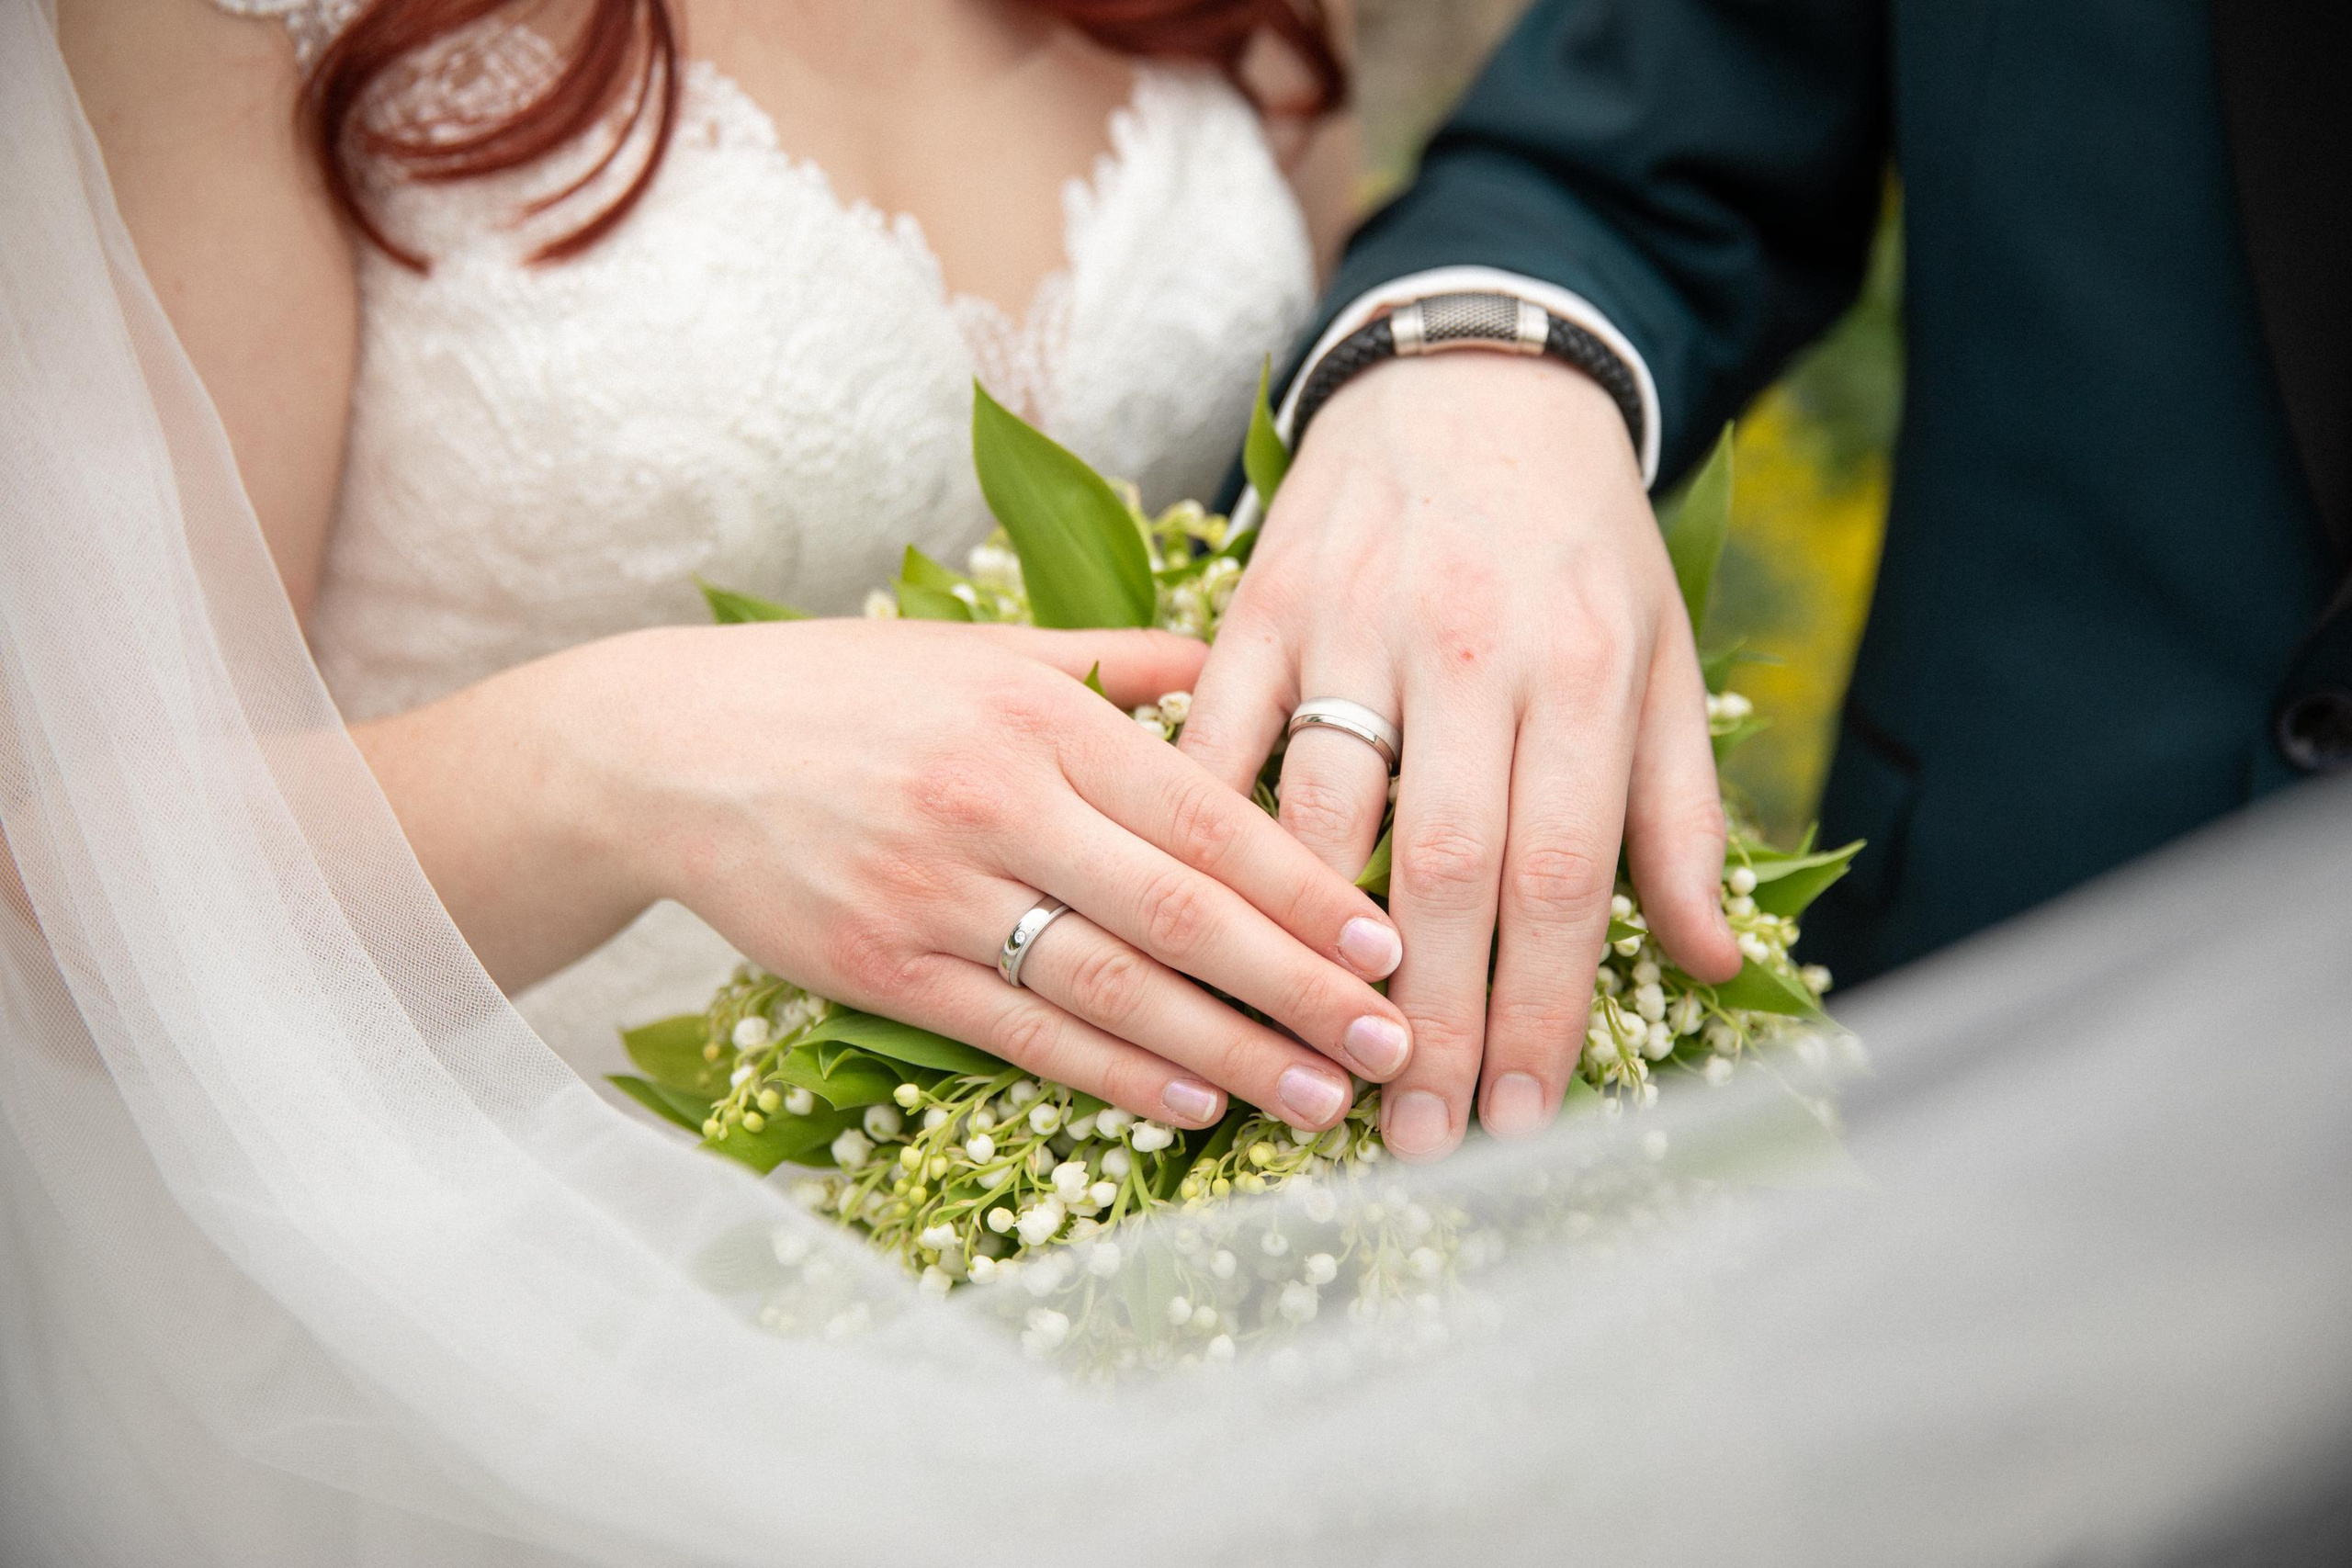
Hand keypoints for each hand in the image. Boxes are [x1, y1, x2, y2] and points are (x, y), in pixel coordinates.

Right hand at [535, 619, 1412, 1131]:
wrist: (670, 747)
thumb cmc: (845, 692)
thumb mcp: (981, 651)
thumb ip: (1114, 667)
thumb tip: (1228, 669)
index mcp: (1038, 715)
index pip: (1206, 816)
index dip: (1306, 889)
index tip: (1387, 941)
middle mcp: (997, 800)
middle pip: (1181, 912)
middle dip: (1301, 987)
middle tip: (1393, 1042)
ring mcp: (936, 891)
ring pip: (1112, 987)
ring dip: (1229, 1051)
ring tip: (1318, 1098)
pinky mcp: (883, 965)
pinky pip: (1020, 1033)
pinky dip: (1112, 1073)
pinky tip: (1190, 1105)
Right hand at [1180, 353, 1739, 1158]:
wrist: (1473, 378)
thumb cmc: (1578, 544)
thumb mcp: (1660, 659)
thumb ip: (1679, 814)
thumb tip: (1707, 959)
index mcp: (1580, 669)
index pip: (1558, 877)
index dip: (1538, 1015)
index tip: (1519, 1124)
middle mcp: (1466, 646)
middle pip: (1436, 868)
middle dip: (1424, 1021)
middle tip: (1412, 1140)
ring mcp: (1347, 621)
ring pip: (1313, 819)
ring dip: (1304, 961)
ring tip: (1312, 1068)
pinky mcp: (1257, 600)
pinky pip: (1216, 741)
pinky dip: (1205, 843)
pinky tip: (1200, 934)